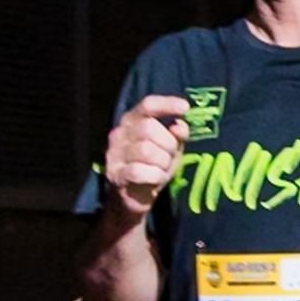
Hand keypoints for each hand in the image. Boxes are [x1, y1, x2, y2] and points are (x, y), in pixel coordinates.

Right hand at [98, 94, 189, 217]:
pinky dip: (154, 177)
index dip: (166, 104)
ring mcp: (114, 153)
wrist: (135, 196)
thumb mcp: (171, 149)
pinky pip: (139, 171)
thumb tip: (180, 126)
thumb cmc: (154, 167)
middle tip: (169, 157)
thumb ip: (177, 135)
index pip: (148, 105)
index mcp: (133, 121)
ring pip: (145, 150)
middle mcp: (120, 133)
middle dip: (168, 144)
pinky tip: (155, 179)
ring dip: (162, 163)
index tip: (184, 107)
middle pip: (149, 128)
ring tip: (161, 169)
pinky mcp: (114, 174)